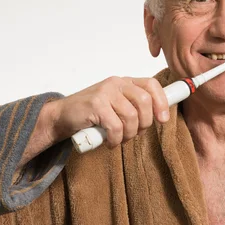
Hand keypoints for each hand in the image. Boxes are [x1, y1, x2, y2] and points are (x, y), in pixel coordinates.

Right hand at [48, 77, 169, 148]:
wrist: (62, 116)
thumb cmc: (92, 114)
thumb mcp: (116, 106)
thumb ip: (134, 107)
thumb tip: (160, 116)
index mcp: (124, 82)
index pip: (151, 85)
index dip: (162, 102)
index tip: (163, 119)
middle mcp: (116, 83)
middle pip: (145, 101)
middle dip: (145, 123)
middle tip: (135, 134)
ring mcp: (105, 92)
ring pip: (131, 116)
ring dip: (129, 134)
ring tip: (120, 139)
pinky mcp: (95, 105)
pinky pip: (116, 127)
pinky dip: (116, 139)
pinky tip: (110, 142)